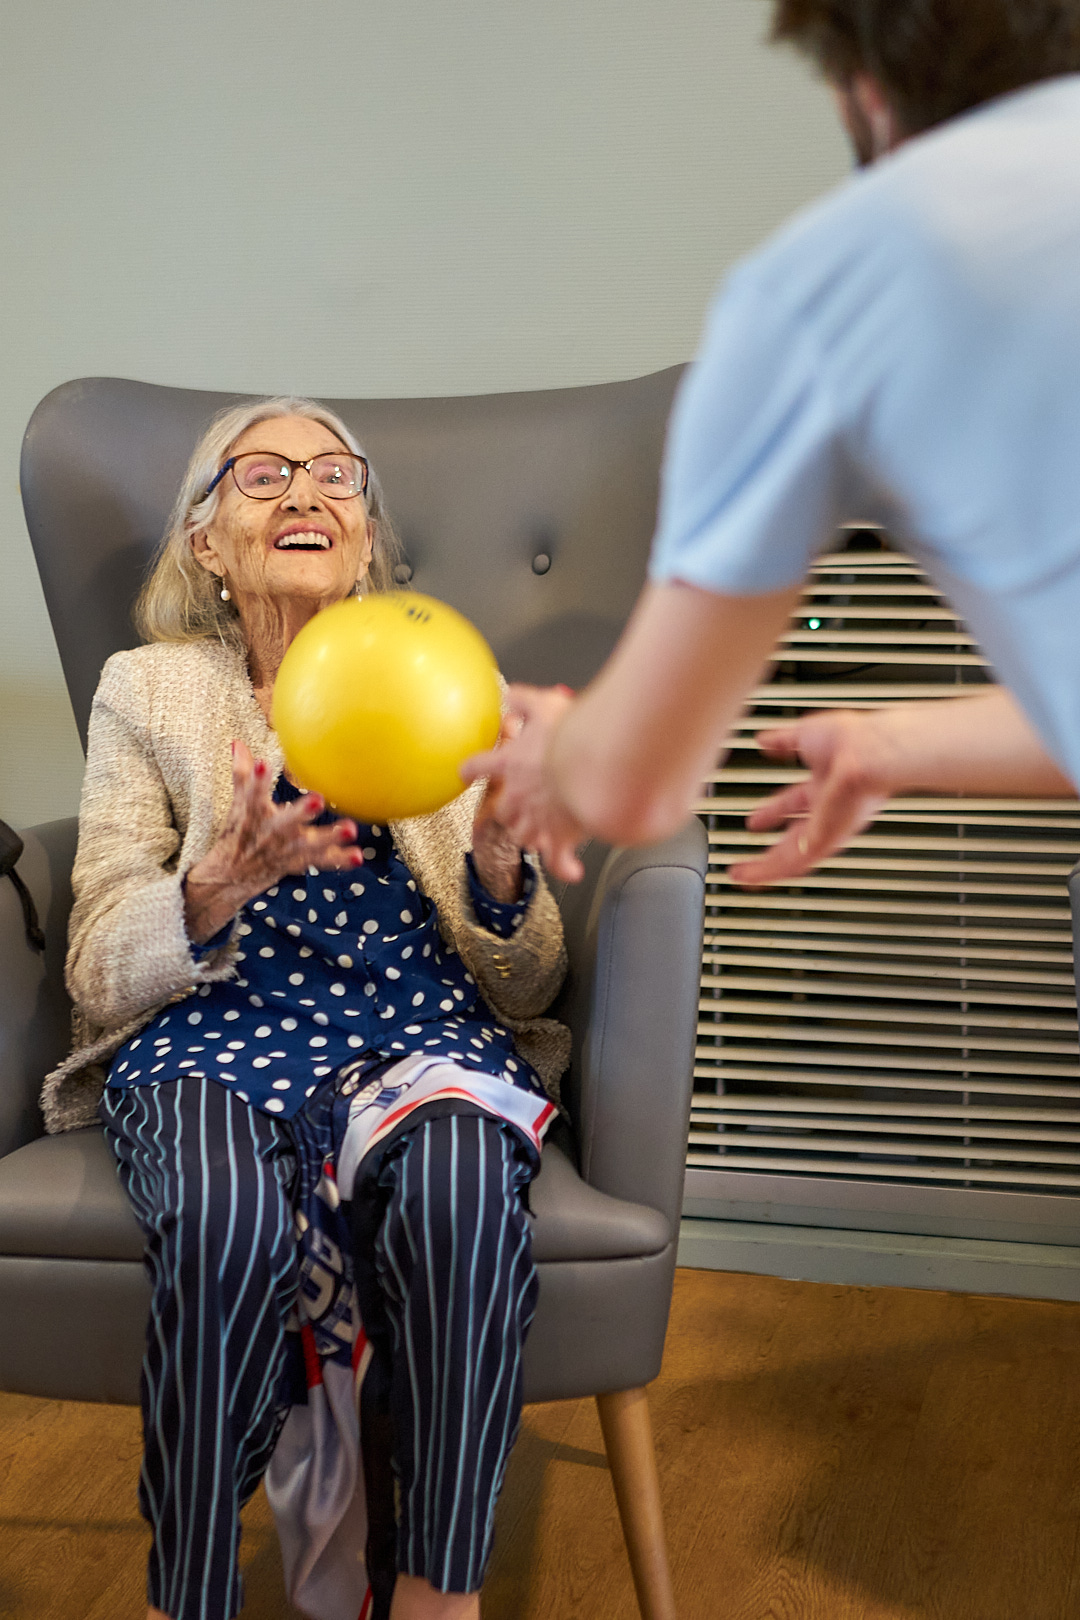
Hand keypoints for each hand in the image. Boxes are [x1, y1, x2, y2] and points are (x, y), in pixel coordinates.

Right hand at [183, 740, 361, 942]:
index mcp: (253, 815)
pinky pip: (321, 861)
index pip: (252, 795)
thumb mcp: (238, 803)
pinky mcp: (299, 861)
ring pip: (309, 844)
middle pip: (285, 822)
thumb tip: (237, 742)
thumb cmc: (239, 832)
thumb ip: (242, 773)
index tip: (264, 764)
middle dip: (301, 812)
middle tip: (318, 799)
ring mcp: (286, 849)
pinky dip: (339, 859)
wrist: (231, 876)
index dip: (257, 781)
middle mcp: (271, 833)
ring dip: (330, 837)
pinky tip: (357, 856)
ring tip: (351, 829)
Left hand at [462, 684, 586, 882]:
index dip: (471, 768)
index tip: (465, 771)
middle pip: (501, 810)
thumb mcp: (544, 704)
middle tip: (517, 806)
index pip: (478, 766)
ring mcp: (537, 820)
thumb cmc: (571, 737)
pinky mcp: (559, 838)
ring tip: (541, 833)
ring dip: (529, 834)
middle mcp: (517, 797)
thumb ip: (523, 699)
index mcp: (509, 764)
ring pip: (523, 836)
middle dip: (506, 810)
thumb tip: (510, 695)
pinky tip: (571, 870)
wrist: (595, 770)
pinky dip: (562, 865)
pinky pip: (557, 858)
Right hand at [728, 709, 896, 887]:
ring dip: (765, 869)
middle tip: (748, 862)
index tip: (756, 820)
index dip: (773, 811)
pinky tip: (756, 877)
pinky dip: (772, 871)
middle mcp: (828, 811)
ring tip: (743, 877)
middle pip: (793, 839)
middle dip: (768, 850)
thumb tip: (765, 740)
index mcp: (825, 785)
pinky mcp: (825, 839)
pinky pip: (795, 862)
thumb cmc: (848, 740)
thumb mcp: (806, 734)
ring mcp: (827, 827)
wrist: (866, 754)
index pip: (793, 803)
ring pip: (792, 857)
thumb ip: (783, 740)